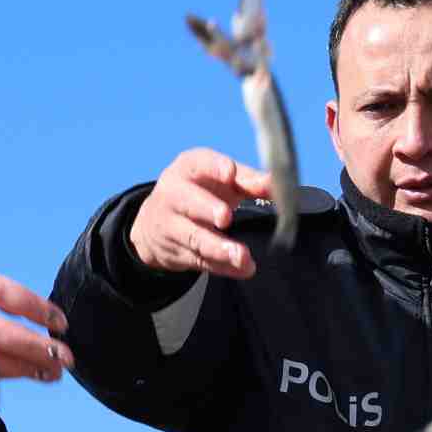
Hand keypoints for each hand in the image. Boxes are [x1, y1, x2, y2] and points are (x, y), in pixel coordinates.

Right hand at [128, 148, 275, 281]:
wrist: (155, 221)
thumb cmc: (198, 191)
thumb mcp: (219, 179)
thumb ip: (248, 180)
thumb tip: (276, 184)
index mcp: (188, 168)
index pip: (199, 163)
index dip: (214, 167)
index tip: (230, 173)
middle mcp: (174, 194)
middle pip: (189, 201)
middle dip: (207, 208)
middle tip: (226, 217)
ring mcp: (171, 225)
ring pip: (194, 237)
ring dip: (218, 248)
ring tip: (241, 256)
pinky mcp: (176, 252)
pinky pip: (201, 261)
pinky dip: (223, 267)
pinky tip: (242, 269)